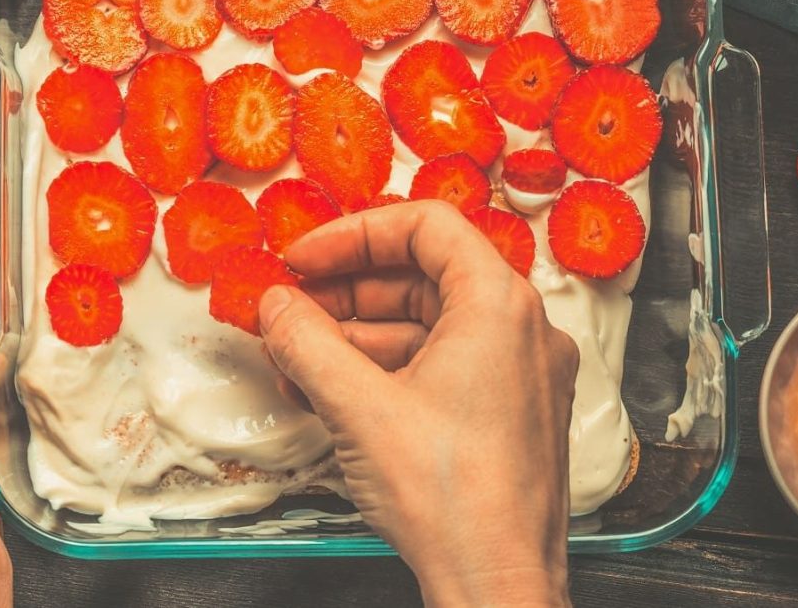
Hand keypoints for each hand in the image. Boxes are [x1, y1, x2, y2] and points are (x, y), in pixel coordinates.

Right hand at [259, 201, 578, 607]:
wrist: (498, 585)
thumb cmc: (451, 498)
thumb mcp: (357, 407)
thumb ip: (307, 341)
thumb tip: (276, 304)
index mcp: (499, 305)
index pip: (425, 226)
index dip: (353, 234)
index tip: (303, 259)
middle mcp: (521, 330)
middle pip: (422, 276)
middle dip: (345, 291)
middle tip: (290, 308)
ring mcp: (518, 374)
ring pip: (425, 325)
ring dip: (355, 336)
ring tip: (295, 358)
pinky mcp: (506, 413)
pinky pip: (439, 366)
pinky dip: (384, 370)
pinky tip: (329, 391)